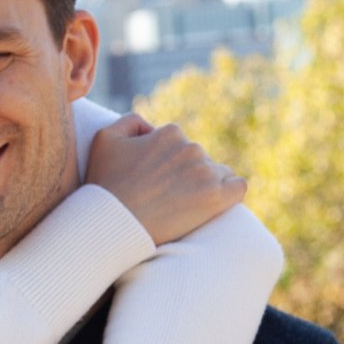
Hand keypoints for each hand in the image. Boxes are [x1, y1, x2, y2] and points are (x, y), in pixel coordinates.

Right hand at [85, 114, 246, 244]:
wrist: (112, 222)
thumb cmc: (105, 184)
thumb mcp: (105, 138)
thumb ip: (130, 121)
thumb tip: (152, 127)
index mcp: (169, 133)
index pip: (180, 143)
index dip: (167, 161)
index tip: (154, 181)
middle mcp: (190, 148)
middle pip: (198, 159)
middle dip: (185, 174)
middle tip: (165, 197)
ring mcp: (205, 172)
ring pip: (217, 173)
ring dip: (204, 185)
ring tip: (182, 205)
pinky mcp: (216, 197)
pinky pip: (238, 187)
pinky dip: (230, 193)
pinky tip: (214, 203)